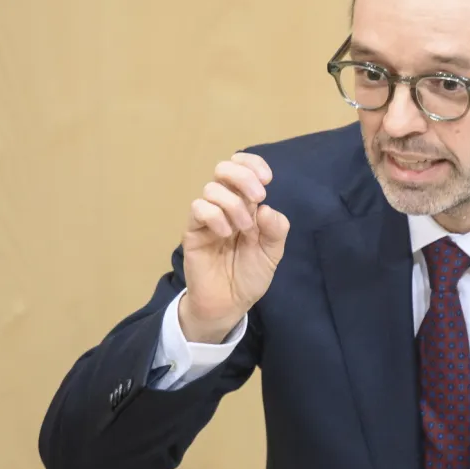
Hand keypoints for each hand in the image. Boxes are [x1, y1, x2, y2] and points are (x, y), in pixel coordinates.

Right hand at [178, 152, 289, 342]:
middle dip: (242, 177)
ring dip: (232, 204)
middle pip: (223, 169)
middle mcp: (226, 205)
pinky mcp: (193, 231)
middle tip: (257, 197)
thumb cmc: (249, 275)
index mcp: (247, 204)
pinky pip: (198, 209)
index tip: (267, 179)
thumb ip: (276, 229)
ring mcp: (208, 217)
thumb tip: (266, 208)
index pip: (243, 168)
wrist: (229, 303)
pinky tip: (225, 234)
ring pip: (211, 188)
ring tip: (243, 229)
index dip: (253, 164)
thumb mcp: (272, 253)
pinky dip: (214, 216)